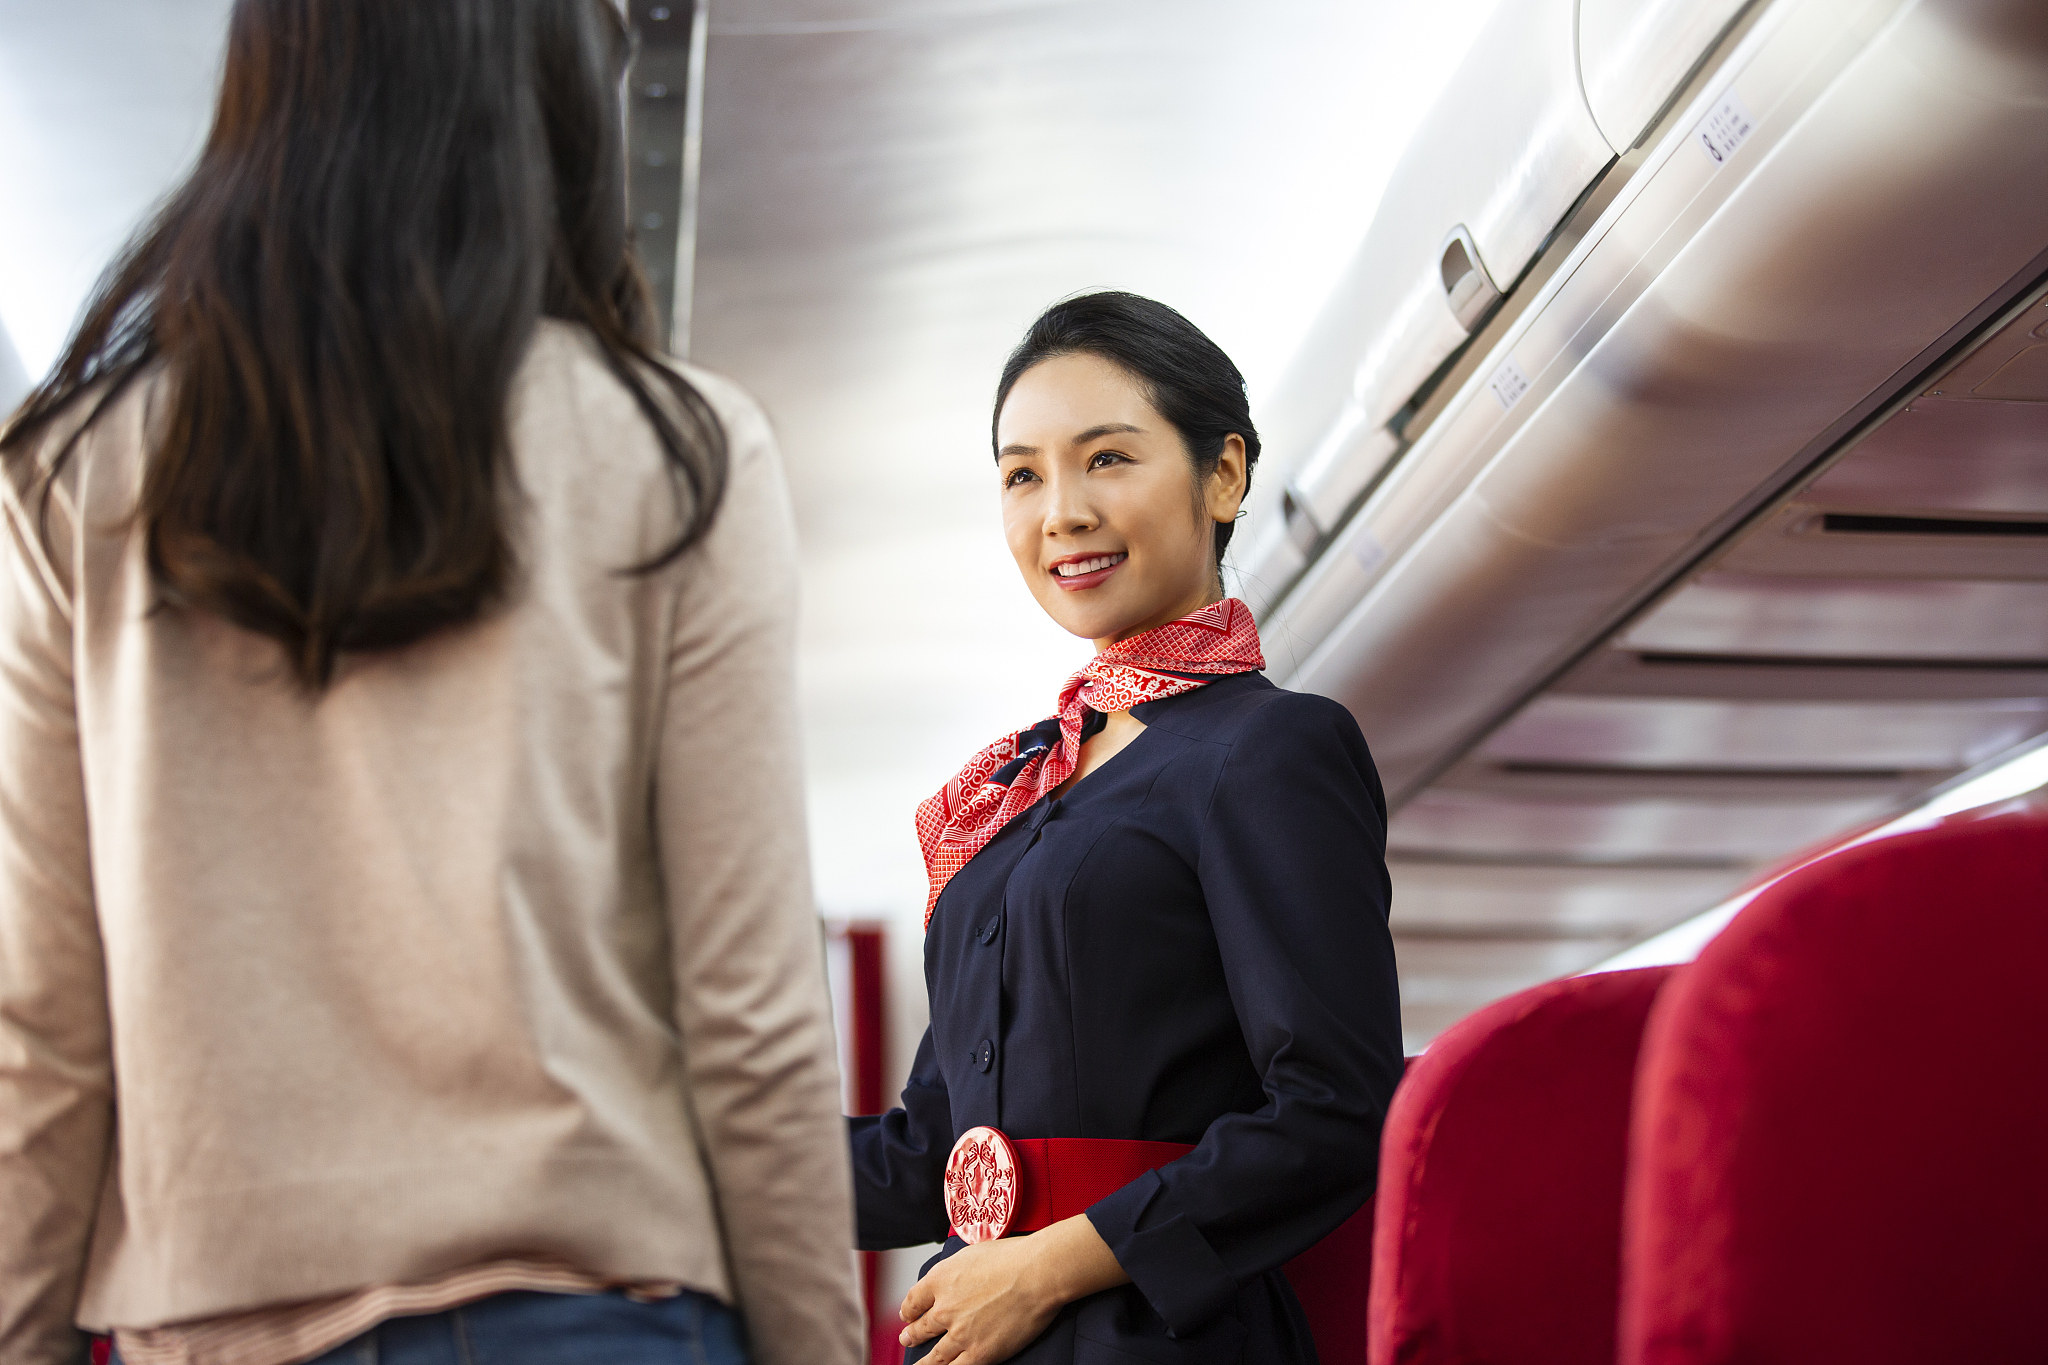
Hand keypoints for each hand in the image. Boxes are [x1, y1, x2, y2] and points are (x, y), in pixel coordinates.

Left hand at [898, 1214, 1129, 1364]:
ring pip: (934, 1355)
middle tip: (907, 1338)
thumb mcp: (972, 1253)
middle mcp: (944, 1308)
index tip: (908, 1315)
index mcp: (940, 1280)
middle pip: (921, 1327)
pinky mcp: (979, 1352)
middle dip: (912, 1334)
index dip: (908, 1310)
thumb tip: (955, 1276)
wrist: (1036, 1274)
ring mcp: (960, 1333)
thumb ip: (956, 1269)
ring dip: (924, 1362)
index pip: (914, 1300)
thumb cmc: (1014, 1258)